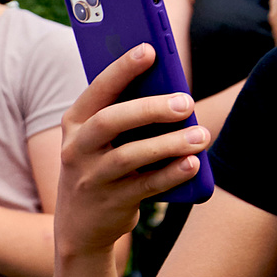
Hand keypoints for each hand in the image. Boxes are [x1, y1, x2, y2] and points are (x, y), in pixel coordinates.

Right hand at [53, 44, 209, 260]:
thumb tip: (172, 89)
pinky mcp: (110, 203)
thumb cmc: (101, 168)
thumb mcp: (100, 140)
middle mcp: (76, 149)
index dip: (121, 69)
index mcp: (75, 124)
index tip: (149, 50)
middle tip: (186, 102)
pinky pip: (144, 187)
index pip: (97, 91)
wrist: (80, 226)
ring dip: (168, 144)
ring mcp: (91, 178)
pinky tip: (193, 164)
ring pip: (129, 156)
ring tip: (201, 136)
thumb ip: (124, 115)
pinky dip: (170, 174)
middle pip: (110, 121)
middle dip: (149, 108)